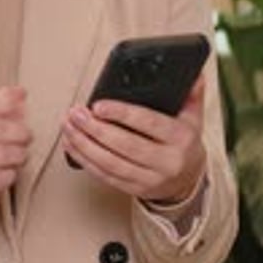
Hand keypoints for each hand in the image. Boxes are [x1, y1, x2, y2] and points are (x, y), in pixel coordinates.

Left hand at [62, 76, 205, 202]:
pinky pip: (105, 176)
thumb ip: (191, 93)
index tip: (98, 105)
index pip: (148, 123)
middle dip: (95, 129)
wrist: (189, 181)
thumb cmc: (184, 143)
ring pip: (111, 163)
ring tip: (68, 127)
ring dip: (85, 145)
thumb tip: (193, 72)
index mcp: (181, 139)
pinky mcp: (134, 190)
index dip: (121, 114)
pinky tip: (72, 146)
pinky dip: (85, 161)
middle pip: (125, 145)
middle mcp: (167, 161)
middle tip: (76, 114)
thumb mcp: (193, 117)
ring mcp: (150, 179)